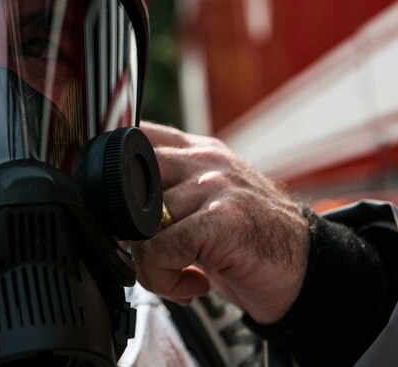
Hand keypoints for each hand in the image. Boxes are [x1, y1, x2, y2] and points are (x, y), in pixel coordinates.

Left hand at [131, 122, 309, 323]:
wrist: (310, 269)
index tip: (113, 208)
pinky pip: (161, 250)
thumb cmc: (249, 240)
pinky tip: (193, 284)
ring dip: (150, 265)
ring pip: (139, 223)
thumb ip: (167, 191)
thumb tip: (110, 204)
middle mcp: (205, 161)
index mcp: (197, 151)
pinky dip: (166, 279)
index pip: (134, 137)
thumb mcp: (206, 201)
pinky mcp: (223, 220)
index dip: (111, 173)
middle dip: (121, 223)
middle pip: (126, 178)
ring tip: (178, 274)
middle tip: (143, 249)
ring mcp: (215, 186)